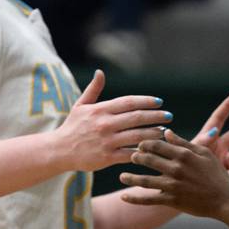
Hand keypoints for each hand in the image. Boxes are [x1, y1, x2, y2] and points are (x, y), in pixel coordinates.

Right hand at [52, 70, 171, 172]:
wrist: (59, 150)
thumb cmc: (72, 127)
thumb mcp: (80, 106)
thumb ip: (93, 90)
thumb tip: (100, 72)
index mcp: (100, 110)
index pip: (129, 102)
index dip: (146, 101)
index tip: (160, 102)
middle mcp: (105, 124)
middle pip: (136, 118)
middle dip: (155, 116)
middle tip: (169, 116)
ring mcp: (107, 141)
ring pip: (137, 136)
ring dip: (153, 133)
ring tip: (164, 132)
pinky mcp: (107, 157)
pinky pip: (130, 154)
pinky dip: (142, 151)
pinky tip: (153, 150)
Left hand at [121, 130, 228, 218]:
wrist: (225, 200)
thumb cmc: (217, 174)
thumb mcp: (204, 153)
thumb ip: (184, 142)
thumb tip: (166, 132)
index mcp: (183, 154)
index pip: (156, 144)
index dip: (145, 143)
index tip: (141, 145)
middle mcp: (176, 169)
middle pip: (147, 160)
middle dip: (136, 158)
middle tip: (131, 157)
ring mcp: (173, 186)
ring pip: (144, 181)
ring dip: (130, 178)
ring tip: (122, 176)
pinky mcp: (172, 200)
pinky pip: (149, 200)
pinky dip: (134, 199)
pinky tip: (124, 197)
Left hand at [189, 91, 228, 182]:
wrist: (186, 192)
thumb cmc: (182, 171)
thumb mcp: (187, 155)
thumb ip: (189, 144)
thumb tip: (182, 133)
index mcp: (209, 138)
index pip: (219, 118)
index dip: (228, 106)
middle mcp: (219, 148)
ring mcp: (224, 162)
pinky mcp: (226, 177)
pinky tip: (225, 179)